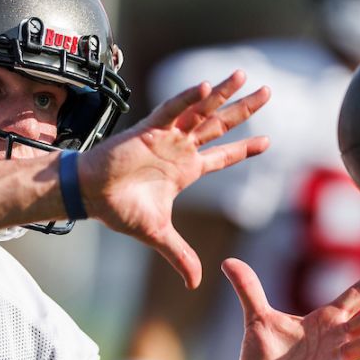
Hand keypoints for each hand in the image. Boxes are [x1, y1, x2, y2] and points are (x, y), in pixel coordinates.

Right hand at [78, 71, 269, 288]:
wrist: (90, 196)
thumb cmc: (119, 210)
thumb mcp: (158, 235)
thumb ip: (179, 255)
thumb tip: (195, 283)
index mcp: (185, 170)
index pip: (223, 156)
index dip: (245, 148)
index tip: (269, 141)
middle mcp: (180, 149)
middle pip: (220, 125)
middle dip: (245, 109)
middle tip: (268, 91)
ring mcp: (166, 137)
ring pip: (201, 111)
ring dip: (223, 94)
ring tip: (245, 76)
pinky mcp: (148, 130)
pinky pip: (172, 110)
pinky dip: (188, 99)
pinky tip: (206, 86)